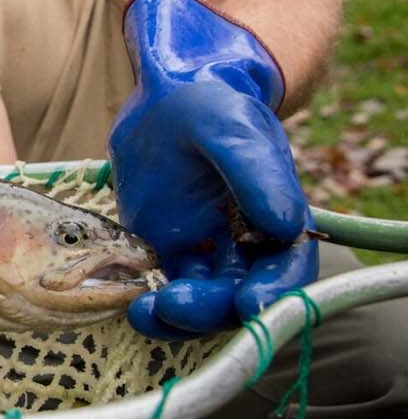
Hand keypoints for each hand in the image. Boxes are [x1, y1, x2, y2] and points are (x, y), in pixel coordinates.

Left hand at [108, 0, 316, 338]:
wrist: (163, 101)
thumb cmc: (208, 107)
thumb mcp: (230, 129)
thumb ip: (256, 172)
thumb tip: (287, 224)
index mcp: (277, 220)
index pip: (286, 269)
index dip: (275, 294)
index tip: (251, 304)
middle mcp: (246, 246)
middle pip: (239, 297)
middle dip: (212, 309)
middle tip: (174, 304)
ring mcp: (203, 253)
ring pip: (201, 302)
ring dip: (177, 317)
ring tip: (143, 312)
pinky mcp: (164, 253)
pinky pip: (163, 290)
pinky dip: (150, 304)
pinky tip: (130, 303)